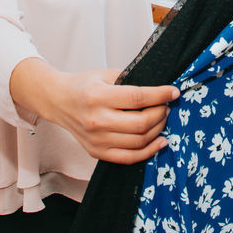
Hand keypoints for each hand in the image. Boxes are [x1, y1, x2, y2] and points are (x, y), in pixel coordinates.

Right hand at [9, 59, 178, 164]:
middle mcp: (96, 120)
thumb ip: (132, 81)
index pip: (138, 98)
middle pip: (141, 123)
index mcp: (98, 96)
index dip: (160, 95)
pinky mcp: (97, 152)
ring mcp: (96, 139)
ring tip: (162, 119)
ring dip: (158, 130)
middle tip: (166, 106)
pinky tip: (159, 141)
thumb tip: (161, 90)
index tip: (173, 92)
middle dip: (161, 114)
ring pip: (138, 141)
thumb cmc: (84, 86)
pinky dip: (148, 151)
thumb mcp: (107, 74)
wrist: (59, 101)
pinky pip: (129, 158)